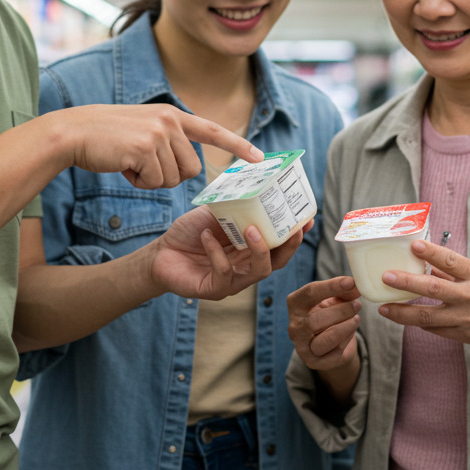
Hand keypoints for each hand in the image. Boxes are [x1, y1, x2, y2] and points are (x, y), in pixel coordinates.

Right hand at [50, 104, 262, 188]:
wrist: (74, 132)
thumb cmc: (107, 138)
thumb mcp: (144, 129)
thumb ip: (169, 141)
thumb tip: (191, 168)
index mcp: (172, 115)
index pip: (212, 130)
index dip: (237, 145)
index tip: (259, 157)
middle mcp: (170, 121)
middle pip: (192, 169)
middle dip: (169, 176)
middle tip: (142, 164)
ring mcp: (158, 133)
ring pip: (173, 178)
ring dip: (152, 180)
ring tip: (129, 161)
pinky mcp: (145, 148)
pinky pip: (155, 182)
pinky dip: (139, 182)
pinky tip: (122, 166)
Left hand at [147, 205, 309, 300]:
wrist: (160, 253)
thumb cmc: (191, 233)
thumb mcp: (216, 213)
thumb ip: (235, 204)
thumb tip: (255, 179)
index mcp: (251, 249)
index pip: (281, 244)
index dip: (296, 234)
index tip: (308, 218)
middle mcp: (247, 267)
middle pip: (278, 261)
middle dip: (290, 245)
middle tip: (294, 227)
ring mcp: (232, 281)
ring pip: (259, 271)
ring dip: (259, 250)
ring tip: (252, 229)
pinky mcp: (214, 289)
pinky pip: (223, 273)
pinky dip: (216, 253)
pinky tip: (208, 236)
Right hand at [287, 276, 362, 371]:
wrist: (328, 342)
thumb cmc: (329, 314)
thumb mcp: (334, 299)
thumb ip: (343, 292)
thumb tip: (355, 287)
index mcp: (295, 304)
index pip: (310, 293)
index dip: (332, 286)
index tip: (351, 283)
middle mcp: (294, 326)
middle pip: (317, 319)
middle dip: (341, 311)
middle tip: (357, 305)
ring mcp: (302, 347)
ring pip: (325, 339)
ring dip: (345, 327)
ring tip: (356, 319)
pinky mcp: (313, 362)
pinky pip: (333, 352)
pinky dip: (346, 340)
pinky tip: (350, 332)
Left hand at [377, 240, 469, 358]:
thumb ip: (453, 269)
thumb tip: (424, 260)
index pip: (451, 260)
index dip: (431, 253)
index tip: (413, 245)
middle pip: (435, 289)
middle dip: (408, 283)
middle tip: (387, 276)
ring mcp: (467, 318)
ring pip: (429, 317)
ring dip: (403, 312)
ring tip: (384, 308)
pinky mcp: (464, 335)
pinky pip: (436, 330)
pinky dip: (419, 324)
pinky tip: (404, 318)